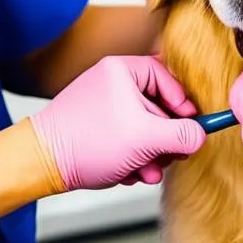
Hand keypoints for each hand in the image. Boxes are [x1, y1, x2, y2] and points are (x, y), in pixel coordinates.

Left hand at [29, 55, 205, 191]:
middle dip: (164, 139)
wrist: (42, 163)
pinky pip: (125, 138)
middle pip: (156, 106)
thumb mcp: (145, 138)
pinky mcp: (95, 127)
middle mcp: (110, 82)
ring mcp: (101, 105)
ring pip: (142, 127)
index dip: (182, 102)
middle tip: (171, 157)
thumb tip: (201, 135)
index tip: (192, 126)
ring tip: (145, 172)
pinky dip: (131, 157)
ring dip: (150, 154)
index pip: (165, 76)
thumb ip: (181, 135)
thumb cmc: (88, 142)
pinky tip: (126, 173)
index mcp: (121, 70)